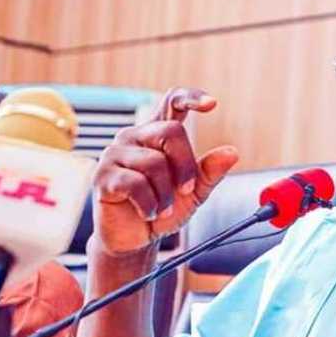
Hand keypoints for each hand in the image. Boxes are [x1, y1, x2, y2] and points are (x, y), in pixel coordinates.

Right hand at [92, 87, 239, 255]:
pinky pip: (134, 184)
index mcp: (158, 135)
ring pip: (154, 163)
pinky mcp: (103, 176)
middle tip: (187, 190)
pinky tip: (148, 213)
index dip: (191, 98)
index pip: (172, 102)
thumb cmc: (163, 209)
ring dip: (166, 194)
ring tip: (163, 209)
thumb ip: (210, 172)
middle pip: (170, 132)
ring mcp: (115, 154)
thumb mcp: (195, 192)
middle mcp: (135, 137)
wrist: (137, 238)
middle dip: (185, 166)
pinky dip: (149, 205)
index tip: (212, 103)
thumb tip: (232, 153)